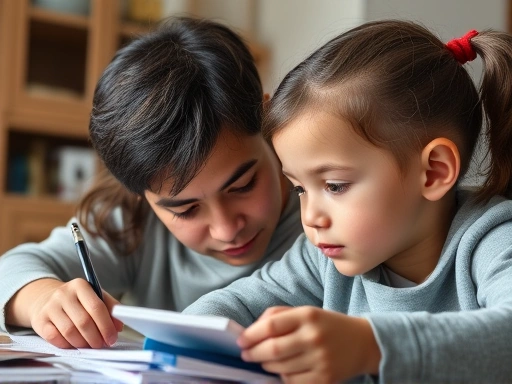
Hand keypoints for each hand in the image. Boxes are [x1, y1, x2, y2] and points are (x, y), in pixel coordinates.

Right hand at [6, 278, 122, 348]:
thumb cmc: (76, 300)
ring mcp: (50, 307)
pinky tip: (74, 344)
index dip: (106, 326)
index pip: (97, 307)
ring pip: (69, 331)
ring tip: (89, 345)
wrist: (44, 298)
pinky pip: (55, 338)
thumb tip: (119, 326)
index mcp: (80, 285)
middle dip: (95, 337)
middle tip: (101, 345)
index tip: (112, 338)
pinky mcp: (40, 320)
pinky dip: (67, 345)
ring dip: (82, 343)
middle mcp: (63, 294)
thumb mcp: (94, 296)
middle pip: (83, 321)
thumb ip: (110, 308)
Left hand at [237, 306, 380, 382]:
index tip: (241, 340)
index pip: (270, 326)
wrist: (363, 343)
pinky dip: (282, 377)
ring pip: (280, 368)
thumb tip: (251, 330)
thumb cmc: (327, 325)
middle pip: (272, 350)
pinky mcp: (325, 379)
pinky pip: (292, 382)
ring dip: (266, 365)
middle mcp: (314, 337)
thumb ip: (278, 315)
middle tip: (246, 354)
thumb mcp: (306, 311)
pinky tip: (284, 369)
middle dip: (253, 353)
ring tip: (265, 360)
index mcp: (308, 315)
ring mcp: (320, 360)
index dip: (251, 335)